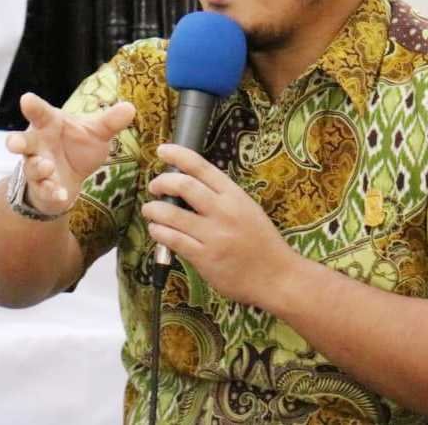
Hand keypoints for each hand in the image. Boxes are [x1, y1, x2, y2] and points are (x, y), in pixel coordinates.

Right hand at [5, 92, 135, 215]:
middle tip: (14, 142)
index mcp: (50, 125)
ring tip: (47, 167)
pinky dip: (52, 192)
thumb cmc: (77, 147)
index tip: (26, 99)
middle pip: (24, 141)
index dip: (33, 106)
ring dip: (38, 167)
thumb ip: (110, 122)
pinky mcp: (42, 188)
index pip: (40, 113)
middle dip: (17, 141)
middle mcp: (39, 145)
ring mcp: (37, 168)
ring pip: (31, 167)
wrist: (69, 179)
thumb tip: (130, 107)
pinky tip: (62, 195)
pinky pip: (44, 190)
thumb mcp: (96, 134)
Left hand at [141, 143, 299, 307]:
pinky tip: (157, 230)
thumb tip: (191, 185)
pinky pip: (173, 239)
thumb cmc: (262, 242)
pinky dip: (159, 232)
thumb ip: (223, 197)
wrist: (277, 276)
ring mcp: (213, 235)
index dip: (178, 155)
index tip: (163, 150)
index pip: (202, 167)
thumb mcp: (248, 209)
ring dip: (154, 209)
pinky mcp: (204, 258)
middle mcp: (223, 211)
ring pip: (171, 214)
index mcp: (235, 195)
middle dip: (161, 182)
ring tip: (150, 210)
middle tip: (154, 186)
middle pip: (183, 185)